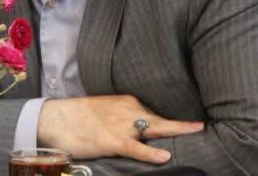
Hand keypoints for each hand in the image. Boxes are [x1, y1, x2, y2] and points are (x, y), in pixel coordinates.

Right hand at [36, 95, 203, 163]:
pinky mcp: (112, 140)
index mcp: (127, 101)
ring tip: (197, 134)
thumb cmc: (77, 116)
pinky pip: (136, 148)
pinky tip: (165, 156)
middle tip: (202, 126)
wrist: (55, 118)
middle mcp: (128, 110)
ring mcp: (121, 125)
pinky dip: (151, 153)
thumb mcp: (104, 109)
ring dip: (175, 133)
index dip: (172, 121)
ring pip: (154, 130)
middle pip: (161, 120)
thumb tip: (138, 127)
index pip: (154, 113)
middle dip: (182, 125)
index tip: (190, 123)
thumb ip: (123, 115)